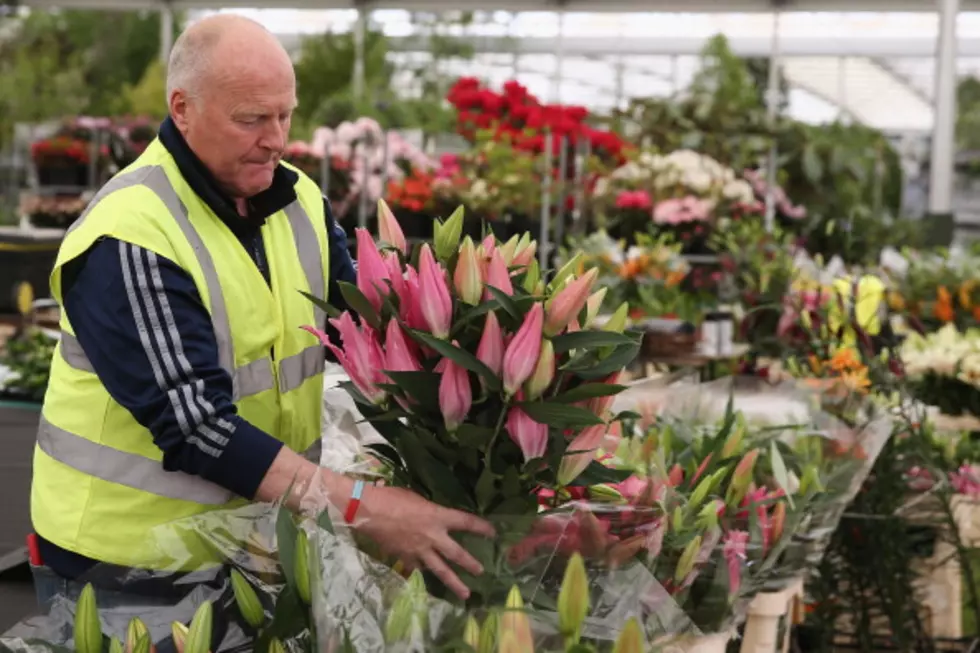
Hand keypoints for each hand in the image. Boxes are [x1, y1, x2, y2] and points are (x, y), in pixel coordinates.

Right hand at [353, 485, 494, 599]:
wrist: (369, 511)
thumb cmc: (392, 497)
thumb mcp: (417, 499)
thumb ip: (429, 511)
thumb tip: (432, 515)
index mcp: (438, 516)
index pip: (466, 522)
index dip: (481, 528)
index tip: (493, 533)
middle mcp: (433, 536)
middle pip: (457, 553)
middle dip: (470, 563)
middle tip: (481, 572)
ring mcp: (419, 550)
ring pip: (440, 570)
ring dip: (454, 583)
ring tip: (465, 594)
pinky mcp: (405, 558)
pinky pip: (417, 568)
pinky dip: (421, 571)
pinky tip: (424, 574)